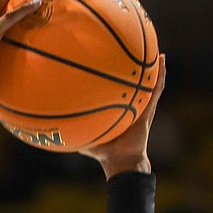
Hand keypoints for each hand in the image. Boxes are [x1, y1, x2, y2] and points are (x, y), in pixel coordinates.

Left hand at [82, 55, 165, 176]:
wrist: (120, 162)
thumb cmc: (104, 153)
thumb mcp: (84, 137)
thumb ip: (72, 129)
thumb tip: (51, 127)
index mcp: (119, 111)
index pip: (119, 91)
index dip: (118, 79)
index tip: (115, 62)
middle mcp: (132, 107)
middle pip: (136, 85)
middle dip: (138, 69)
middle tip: (139, 51)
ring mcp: (142, 108)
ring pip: (150, 84)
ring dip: (154, 69)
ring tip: (156, 52)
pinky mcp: (148, 111)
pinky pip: (155, 90)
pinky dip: (159, 76)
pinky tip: (161, 62)